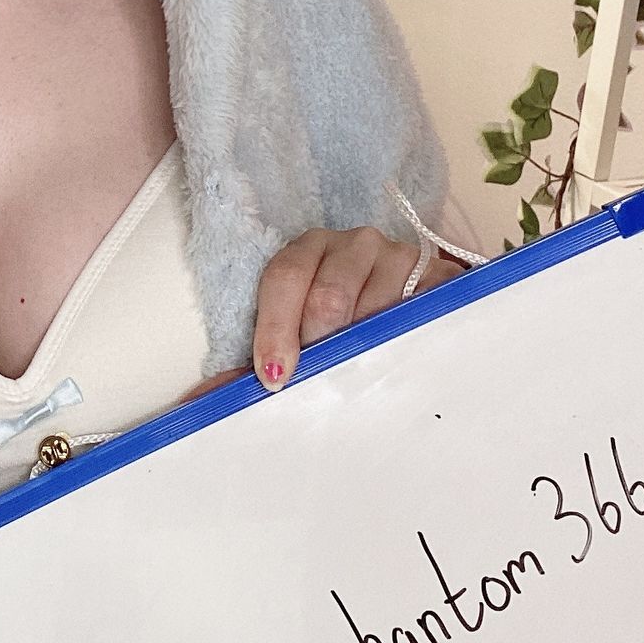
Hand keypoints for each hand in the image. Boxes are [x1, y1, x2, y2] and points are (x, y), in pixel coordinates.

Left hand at [251, 228, 466, 391]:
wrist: (410, 296)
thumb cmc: (342, 319)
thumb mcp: (297, 330)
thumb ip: (255, 361)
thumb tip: (203, 400)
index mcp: (309, 249)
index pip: (284, 278)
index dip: (275, 329)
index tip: (273, 376)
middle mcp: (355, 243)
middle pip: (328, 298)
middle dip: (321, 348)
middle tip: (321, 380)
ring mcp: (400, 256)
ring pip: (375, 313)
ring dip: (365, 353)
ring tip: (363, 371)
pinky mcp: (440, 275)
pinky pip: (421, 313)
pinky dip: (406, 343)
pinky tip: (400, 358)